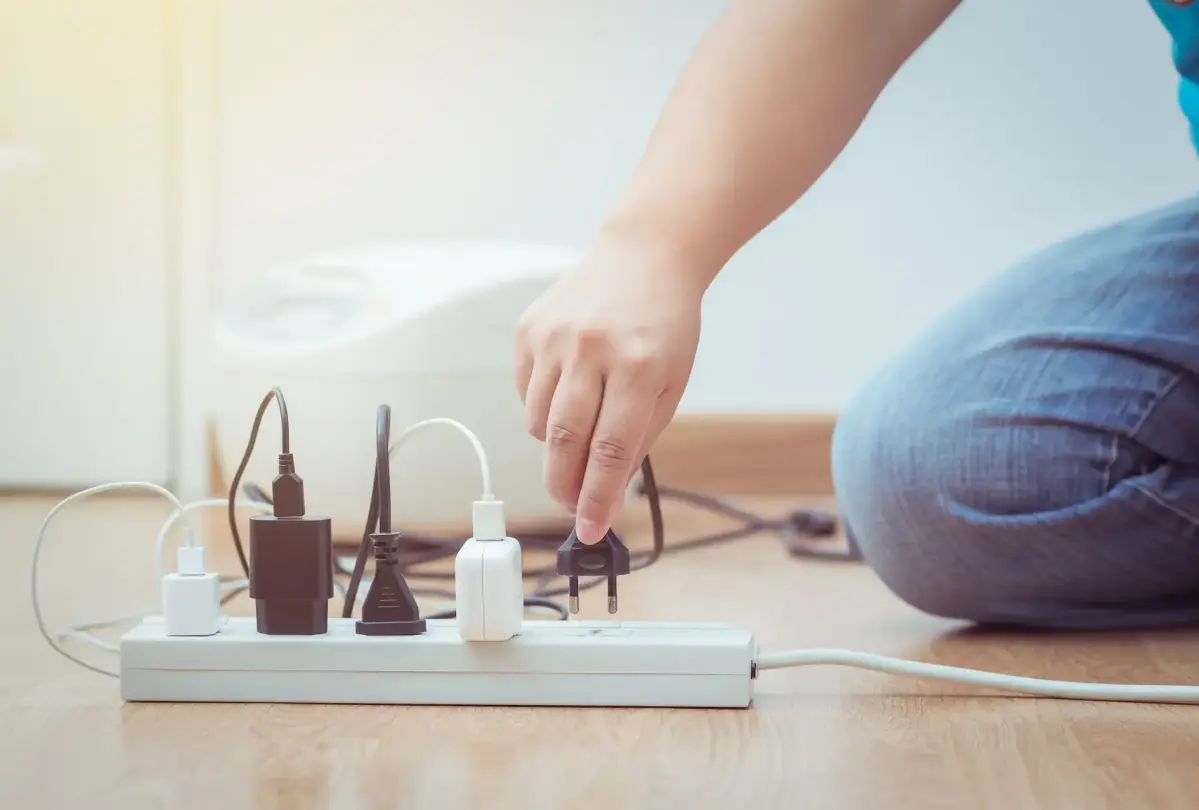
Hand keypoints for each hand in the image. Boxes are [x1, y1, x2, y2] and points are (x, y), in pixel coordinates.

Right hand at [515, 232, 704, 542]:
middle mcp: (590, 349)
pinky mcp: (529, 328)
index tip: (590, 531)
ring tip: (580, 429)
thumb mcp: (670, 383)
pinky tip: (569, 387)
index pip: (610, 451)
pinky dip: (543, 404)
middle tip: (570, 506)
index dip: (597, 498)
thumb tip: (603, 491)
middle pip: (564, 441)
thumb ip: (638, 437)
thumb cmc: (663, 326)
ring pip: (538, 421)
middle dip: (564, 485)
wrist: (643, 257)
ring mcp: (553, 337)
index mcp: (636, 366)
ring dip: (556, 443)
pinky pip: (526, 391)